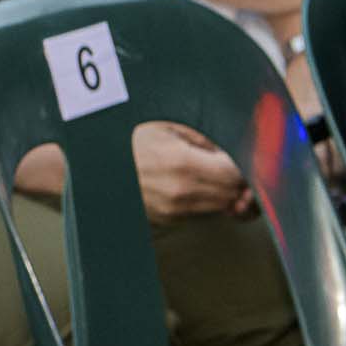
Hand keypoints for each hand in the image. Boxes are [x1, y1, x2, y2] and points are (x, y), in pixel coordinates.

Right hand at [134, 124, 252, 220]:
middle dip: (241, 181)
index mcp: (182, 163)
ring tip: (219, 174)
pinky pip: (204, 212)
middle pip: (233, 194)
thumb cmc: (129, 140)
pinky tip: (200, 184)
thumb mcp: (169, 126)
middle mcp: (180, 191)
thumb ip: (207, 138)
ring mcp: (173, 209)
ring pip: (222, 207)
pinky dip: (209, 200)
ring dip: (228, 192)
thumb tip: (236, 150)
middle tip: (239, 167)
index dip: (247, 166)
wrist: (96, 165)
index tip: (248, 160)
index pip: (236, 174)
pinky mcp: (168, 219)